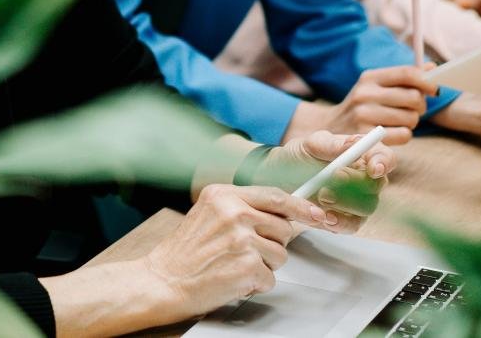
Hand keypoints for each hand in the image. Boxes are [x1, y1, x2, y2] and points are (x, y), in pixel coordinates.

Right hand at [139, 184, 335, 319]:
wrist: (162, 280)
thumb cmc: (184, 253)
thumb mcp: (209, 215)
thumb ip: (242, 209)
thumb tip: (283, 215)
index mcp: (224, 195)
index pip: (275, 196)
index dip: (302, 206)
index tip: (318, 214)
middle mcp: (234, 213)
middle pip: (283, 228)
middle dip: (271, 245)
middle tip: (246, 252)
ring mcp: (241, 239)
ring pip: (280, 255)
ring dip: (262, 266)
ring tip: (234, 266)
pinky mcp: (246, 266)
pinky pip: (270, 278)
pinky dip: (255, 284)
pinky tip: (232, 279)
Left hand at [255, 130, 392, 231]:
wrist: (276, 180)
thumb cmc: (296, 157)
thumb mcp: (309, 144)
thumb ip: (332, 144)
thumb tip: (355, 143)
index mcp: (360, 155)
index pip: (384, 157)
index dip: (384, 163)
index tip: (374, 168)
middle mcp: (364, 179)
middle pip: (377, 186)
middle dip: (356, 184)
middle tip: (332, 180)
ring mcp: (356, 201)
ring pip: (366, 208)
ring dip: (345, 204)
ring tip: (321, 197)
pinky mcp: (345, 220)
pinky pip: (351, 226)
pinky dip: (338, 222)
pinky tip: (323, 216)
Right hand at [287, 65, 437, 144]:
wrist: (330, 128)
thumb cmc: (362, 105)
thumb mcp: (376, 86)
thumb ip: (403, 78)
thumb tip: (432, 68)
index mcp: (369, 77)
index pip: (407, 74)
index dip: (427, 81)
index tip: (435, 89)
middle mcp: (364, 93)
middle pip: (413, 97)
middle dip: (420, 105)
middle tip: (414, 109)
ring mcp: (363, 115)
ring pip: (411, 118)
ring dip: (411, 122)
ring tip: (399, 121)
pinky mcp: (366, 136)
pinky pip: (404, 135)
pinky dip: (404, 135)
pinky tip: (392, 133)